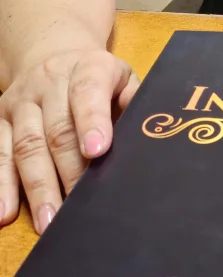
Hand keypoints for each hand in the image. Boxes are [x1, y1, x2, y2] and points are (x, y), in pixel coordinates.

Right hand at [0, 48, 138, 233]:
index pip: (88, 91)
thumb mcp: (126, 83)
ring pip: (27, 146)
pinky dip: (1, 184)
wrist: (54, 53)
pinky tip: (5, 213)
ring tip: (49, 222)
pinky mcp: (0, 121)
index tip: (97, 151)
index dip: (92, 120)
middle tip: (81, 209)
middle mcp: (49, 82)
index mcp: (88, 68)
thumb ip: (138, 106)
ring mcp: (21, 103)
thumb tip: (154, 139)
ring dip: (38, 187)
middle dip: (69, 172)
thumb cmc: (104, 83)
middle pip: (57, 131)